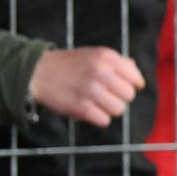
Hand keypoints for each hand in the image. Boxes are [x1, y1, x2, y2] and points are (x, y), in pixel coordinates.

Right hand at [28, 46, 144, 126]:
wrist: (39, 73)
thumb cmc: (71, 64)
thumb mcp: (96, 55)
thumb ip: (118, 63)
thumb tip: (137, 78)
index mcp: (107, 57)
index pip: (135, 79)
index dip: (133, 85)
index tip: (124, 88)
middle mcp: (101, 72)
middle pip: (129, 96)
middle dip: (120, 97)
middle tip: (107, 95)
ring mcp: (91, 90)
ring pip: (119, 110)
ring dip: (110, 109)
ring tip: (98, 103)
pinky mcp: (81, 108)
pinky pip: (104, 120)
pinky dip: (99, 118)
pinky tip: (89, 110)